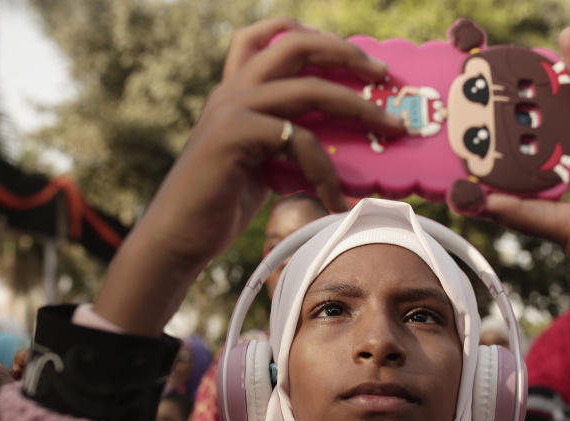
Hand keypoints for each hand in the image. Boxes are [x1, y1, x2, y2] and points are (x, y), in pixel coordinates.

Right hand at [93, 18, 404, 334]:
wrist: (178, 237)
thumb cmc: (220, 206)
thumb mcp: (261, 164)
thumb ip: (287, 142)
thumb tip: (336, 147)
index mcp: (236, 89)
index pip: (272, 36)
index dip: (315, 34)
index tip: (356, 55)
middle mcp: (232, 89)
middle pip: (297, 44)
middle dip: (348, 54)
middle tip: (385, 75)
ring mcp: (232, 107)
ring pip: (310, 88)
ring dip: (359, 108)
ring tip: (391, 129)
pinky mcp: (235, 134)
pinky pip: (299, 139)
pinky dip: (326, 170)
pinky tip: (335, 200)